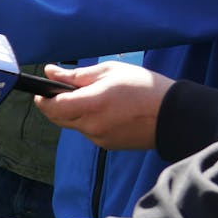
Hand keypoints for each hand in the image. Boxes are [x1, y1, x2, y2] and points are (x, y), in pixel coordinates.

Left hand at [34, 62, 174, 150]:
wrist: (175, 115)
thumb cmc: (143, 87)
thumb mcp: (109, 72)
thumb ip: (75, 75)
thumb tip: (50, 72)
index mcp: (90, 104)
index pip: (51, 106)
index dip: (42, 98)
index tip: (42, 89)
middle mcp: (91, 125)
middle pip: (58, 118)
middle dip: (55, 105)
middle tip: (66, 90)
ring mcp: (99, 138)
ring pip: (73, 125)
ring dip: (74, 112)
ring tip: (96, 98)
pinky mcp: (108, 145)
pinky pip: (89, 132)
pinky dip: (89, 121)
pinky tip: (108, 111)